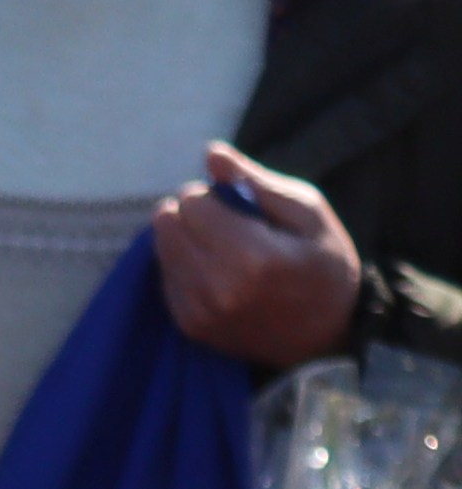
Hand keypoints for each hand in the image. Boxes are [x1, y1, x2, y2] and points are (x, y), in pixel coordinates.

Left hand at [151, 148, 364, 365]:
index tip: (240, 206)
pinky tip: (217, 272)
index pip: (192, 201)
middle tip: (230, 226)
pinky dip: (184, 266)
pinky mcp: (188, 326)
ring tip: (225, 248)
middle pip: (168, 221)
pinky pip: (164, 276)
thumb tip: (211, 153)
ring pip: (161, 248)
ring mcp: (198, 311)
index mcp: (254, 257)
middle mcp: (217, 288)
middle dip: (194, 214)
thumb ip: (256, 181)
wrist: (326, 335)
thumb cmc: (325, 265)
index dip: (213, 195)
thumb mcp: (309, 212)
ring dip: (185, 239)